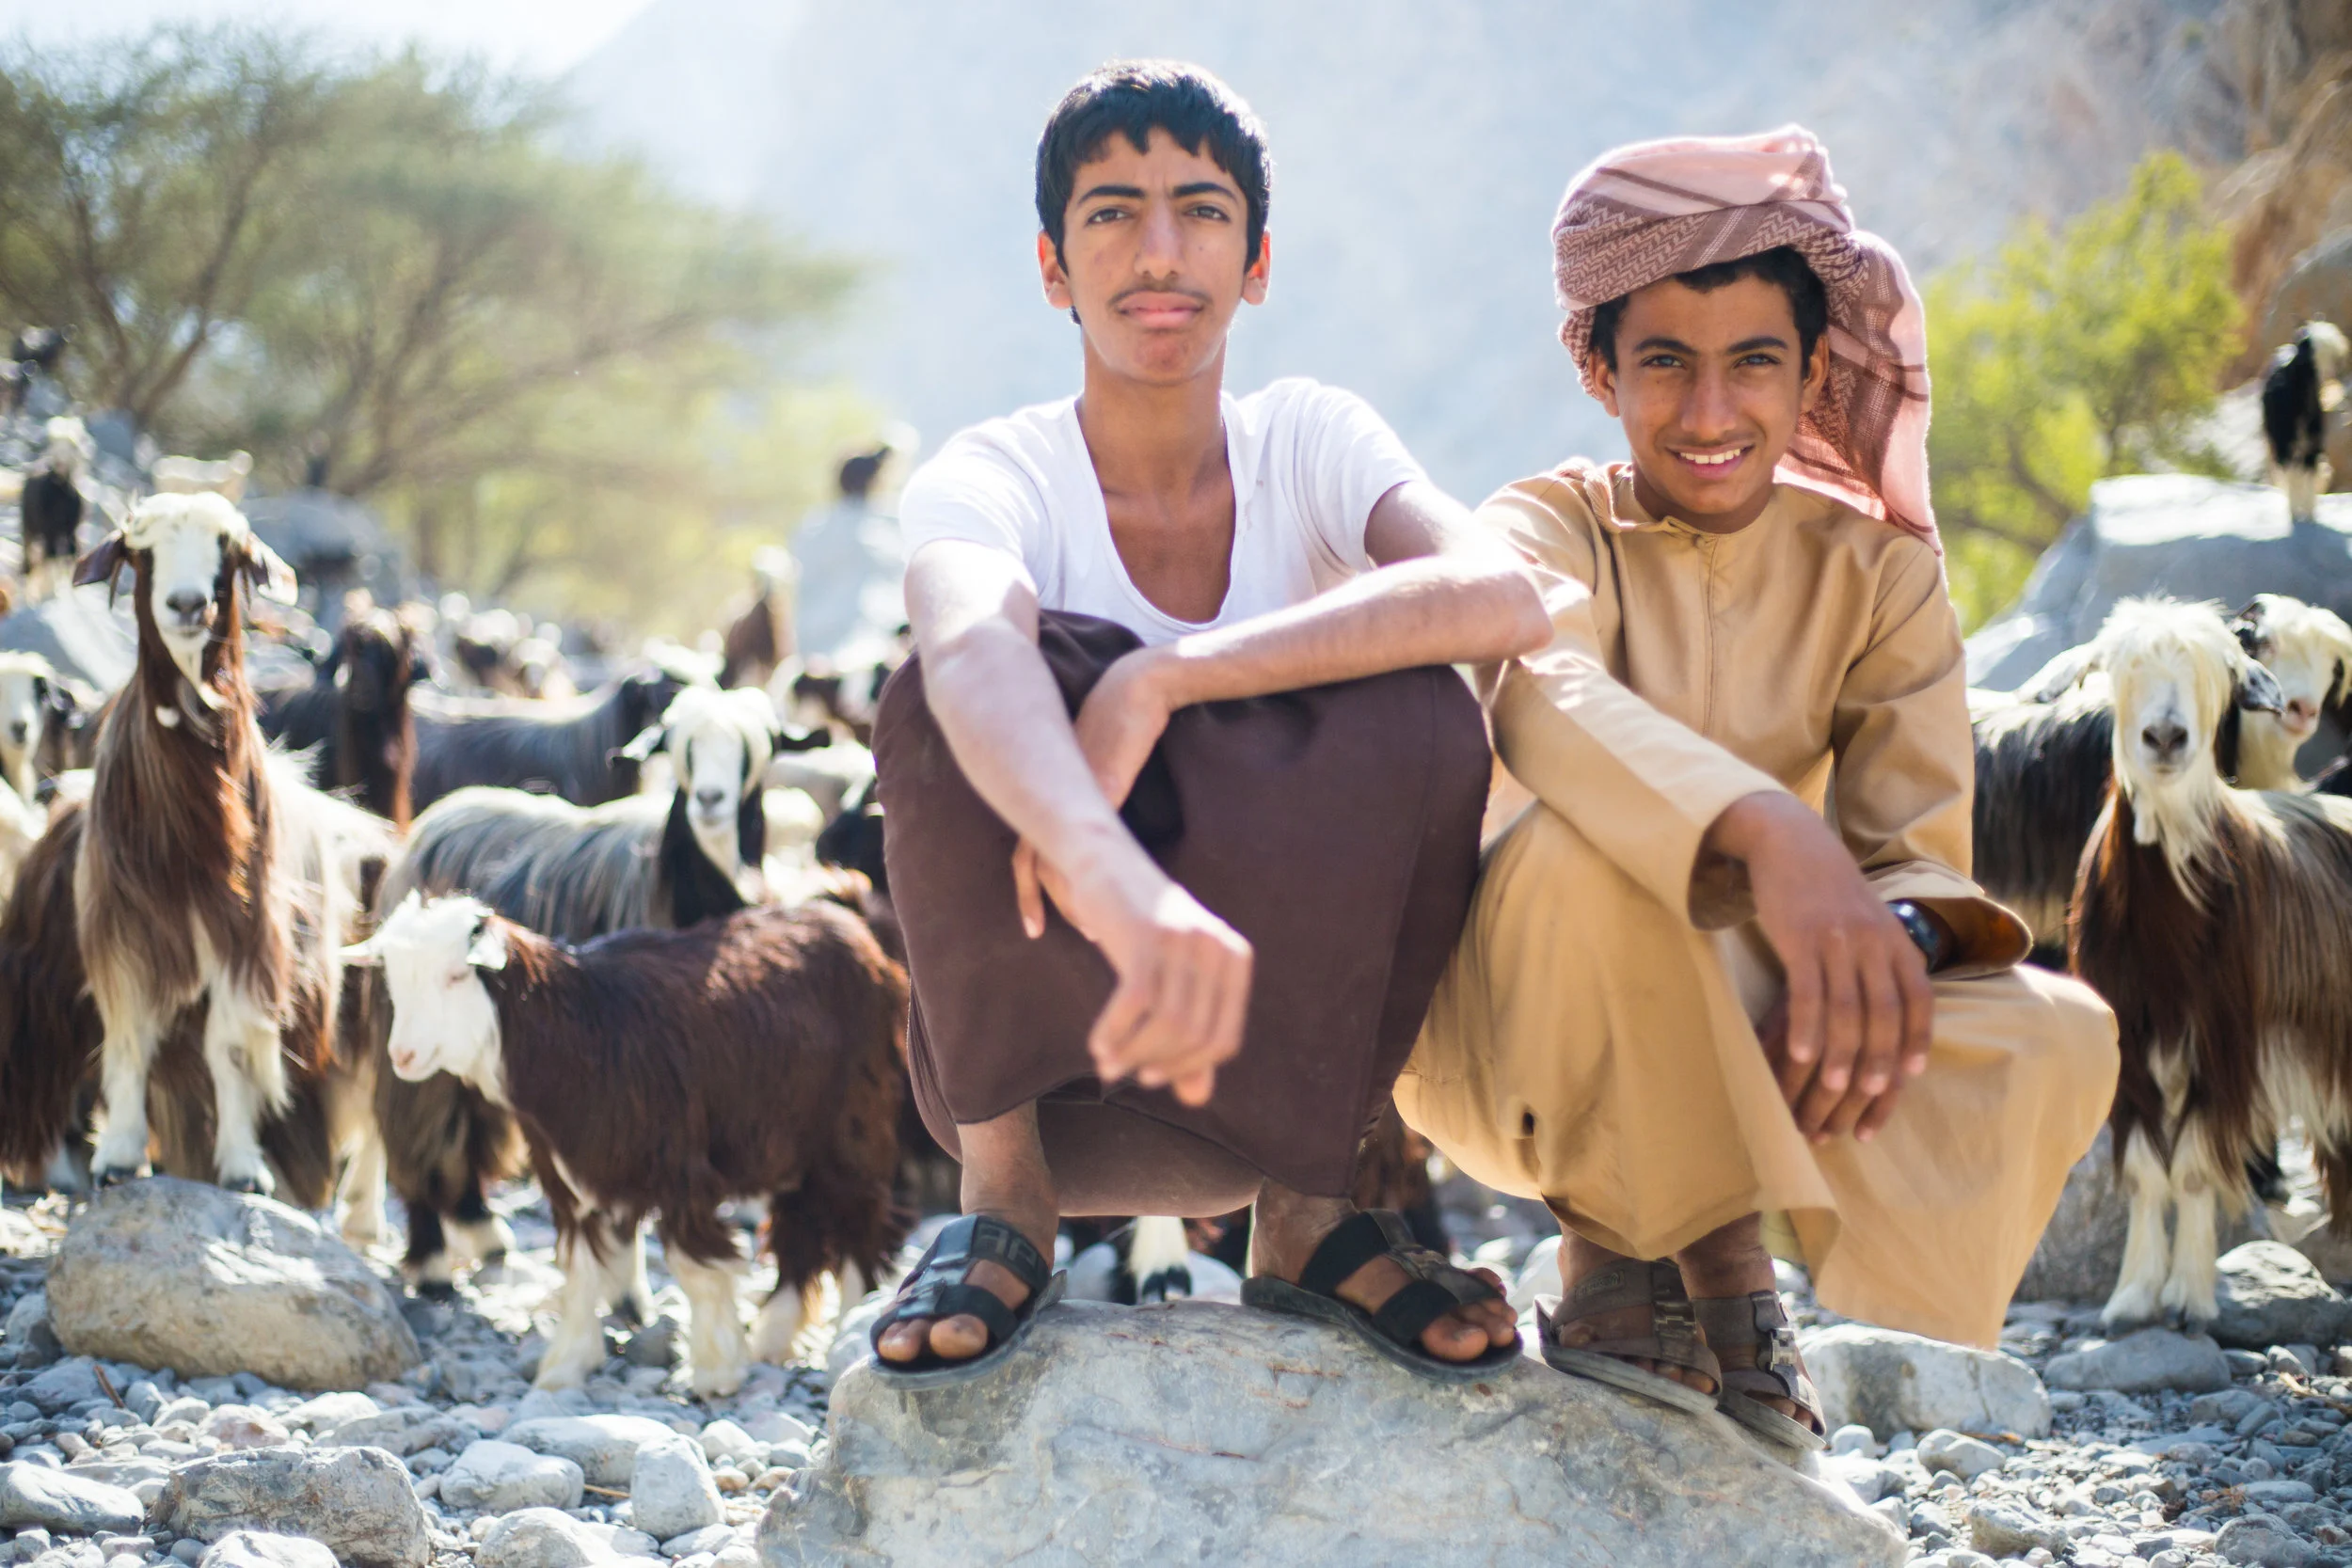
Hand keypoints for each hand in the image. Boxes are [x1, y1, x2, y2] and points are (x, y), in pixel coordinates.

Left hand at [1014, 649, 1175, 937]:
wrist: (1135, 688)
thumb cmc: (1121, 723)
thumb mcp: (1097, 765)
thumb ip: (1091, 796)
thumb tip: (1098, 824)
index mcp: (1046, 792)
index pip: (1023, 850)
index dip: (1026, 887)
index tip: (1032, 919)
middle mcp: (1051, 796)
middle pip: (1030, 860)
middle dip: (1036, 901)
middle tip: (1036, 931)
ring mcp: (1074, 796)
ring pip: (1057, 861)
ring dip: (1070, 902)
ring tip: (1088, 931)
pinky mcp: (1101, 793)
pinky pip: (1087, 846)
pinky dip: (1091, 881)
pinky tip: (1110, 903)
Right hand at [1034, 833, 1252, 1106]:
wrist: (1105, 863)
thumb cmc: (1139, 929)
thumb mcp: (1171, 981)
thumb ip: (1189, 1037)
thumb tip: (1197, 1100)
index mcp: (1236, 958)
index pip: (1224, 1040)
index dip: (1188, 1067)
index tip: (1153, 1077)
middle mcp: (1218, 948)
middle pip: (1195, 1035)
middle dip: (1155, 1064)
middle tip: (1121, 1073)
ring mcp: (1185, 939)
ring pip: (1167, 1025)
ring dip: (1132, 1053)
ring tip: (1107, 1063)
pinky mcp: (1149, 936)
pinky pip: (1135, 1006)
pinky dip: (1113, 1033)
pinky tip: (1098, 1045)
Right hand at [1706, 793, 1932, 1142]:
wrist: (1789, 842)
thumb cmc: (1827, 890)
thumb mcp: (1869, 919)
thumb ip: (1883, 959)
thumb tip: (1893, 1010)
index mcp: (1897, 940)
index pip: (1919, 1001)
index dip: (1916, 1042)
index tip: (1908, 1078)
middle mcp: (1875, 941)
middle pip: (1886, 1014)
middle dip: (1879, 1060)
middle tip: (1868, 1098)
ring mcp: (1839, 940)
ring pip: (1848, 1009)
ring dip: (1842, 1054)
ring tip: (1832, 1088)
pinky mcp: (1802, 938)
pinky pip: (1808, 993)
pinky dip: (1808, 1029)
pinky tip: (1801, 1055)